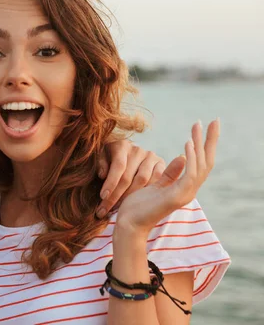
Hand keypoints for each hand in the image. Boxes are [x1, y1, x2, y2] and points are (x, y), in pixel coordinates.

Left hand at [96, 140, 165, 217]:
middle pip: (128, 176)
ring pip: (142, 180)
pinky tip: (135, 201)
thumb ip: (100, 164)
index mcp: (121, 145)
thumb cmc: (109, 158)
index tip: (102, 197)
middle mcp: (137, 149)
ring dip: (130, 197)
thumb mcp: (101, 157)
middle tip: (105, 209)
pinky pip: (155, 180)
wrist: (126, 154)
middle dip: (116, 195)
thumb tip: (102, 175)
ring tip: (118, 208)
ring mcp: (150, 156)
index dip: (111, 182)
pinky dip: (145, 192)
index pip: (118, 166)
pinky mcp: (160, 163)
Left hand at [115, 119, 218, 234]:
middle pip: (206, 161)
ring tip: (197, 127)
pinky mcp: (177, 197)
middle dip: (210, 140)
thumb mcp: (156, 183)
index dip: (205, 144)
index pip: (200, 162)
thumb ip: (170, 173)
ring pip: (201, 166)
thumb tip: (182, 156)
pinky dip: (190, 159)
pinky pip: (189, 175)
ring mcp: (185, 194)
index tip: (206, 125)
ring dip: (200, 145)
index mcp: (184, 186)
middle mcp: (189, 190)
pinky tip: (187, 144)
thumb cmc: (139, 205)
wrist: (129, 223)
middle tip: (214, 120)